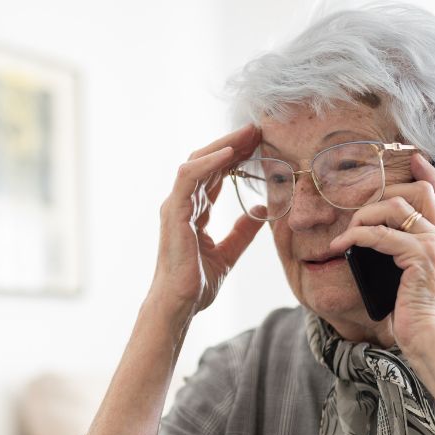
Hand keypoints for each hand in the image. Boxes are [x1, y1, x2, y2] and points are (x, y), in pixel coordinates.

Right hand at [149, 124, 264, 320]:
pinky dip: (209, 162)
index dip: (236, 157)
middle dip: (232, 144)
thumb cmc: (196, 284)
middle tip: (258, 129)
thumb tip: (260, 211)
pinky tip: (230, 153)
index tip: (260, 144)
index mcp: (194, 212)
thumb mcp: (228, 253)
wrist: (180, 304)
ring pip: (197, 162)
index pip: (216, 175)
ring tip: (248, 133)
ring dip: (223, 145)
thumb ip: (242, 232)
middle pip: (207, 162)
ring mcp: (176, 206)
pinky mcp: (173, 211)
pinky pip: (189, 177)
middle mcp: (182, 204)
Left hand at [329, 154, 434, 360]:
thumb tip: (373, 239)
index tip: (412, 158)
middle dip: (384, 193)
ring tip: (347, 234)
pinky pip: (380, 234)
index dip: (428, 174)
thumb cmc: (416, 316)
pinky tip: (341, 245)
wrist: (430, 339)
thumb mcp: (412, 279)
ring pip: (395, 207)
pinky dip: (356, 236)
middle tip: (358, 212)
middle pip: (419, 192)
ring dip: (364, 216)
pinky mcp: (420, 256)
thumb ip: (404, 255)